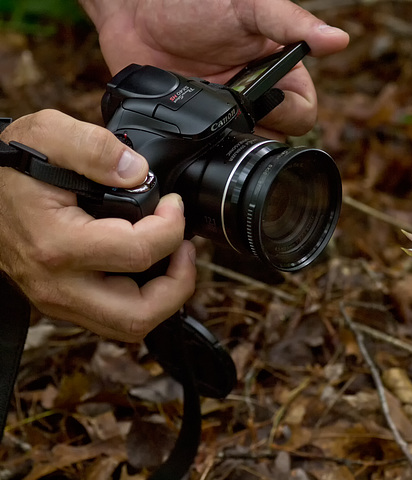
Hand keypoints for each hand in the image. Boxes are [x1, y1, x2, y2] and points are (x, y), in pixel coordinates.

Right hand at [0, 110, 196, 341]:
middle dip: (178, 284)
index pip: (139, 252)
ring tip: (173, 257)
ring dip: (164, 297)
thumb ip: (93, 147)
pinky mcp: (64, 303)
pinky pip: (115, 317)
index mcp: (58, 245)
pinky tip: (149, 264)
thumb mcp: (47, 134)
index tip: (174, 204)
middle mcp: (59, 285)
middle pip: (138, 316)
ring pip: (129, 326)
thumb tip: (137, 171)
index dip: (172, 227)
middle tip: (185, 248)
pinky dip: (143, 297)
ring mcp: (60, 300)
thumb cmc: (10, 166)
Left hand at [80, 0, 348, 137]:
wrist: (136, 12)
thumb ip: (291, 24)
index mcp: (281, 75)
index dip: (290, 113)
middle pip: (278, 140)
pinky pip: (210, 156)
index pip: (304, 114)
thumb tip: (338, 39)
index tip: (268, 97)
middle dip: (258, 129)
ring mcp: (227, 120)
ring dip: (231, 141)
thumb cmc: (197, 3)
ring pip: (245, 153)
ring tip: (209, 113)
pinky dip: (203, 149)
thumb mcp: (250, 7)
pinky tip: (191, 127)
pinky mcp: (199, 132)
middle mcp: (258, 102)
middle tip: (232, 107)